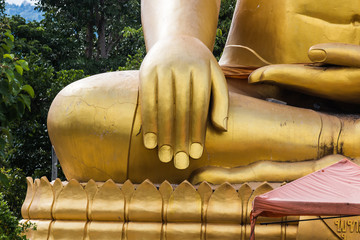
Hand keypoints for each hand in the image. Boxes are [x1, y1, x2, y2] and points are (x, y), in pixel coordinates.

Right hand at [139, 36, 227, 168]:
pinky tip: (150, 142)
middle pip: (181, 110)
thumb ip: (221, 101)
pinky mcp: (145, 72)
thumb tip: (221, 129)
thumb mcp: (216, 77)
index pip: (199, 107)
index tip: (196, 154)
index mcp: (201, 70)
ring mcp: (162, 69)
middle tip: (179, 162)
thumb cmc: (200, 65)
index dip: (198, 132)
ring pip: (163, 108)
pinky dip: (148, 123)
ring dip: (164, 136)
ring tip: (165, 157)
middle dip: (180, 138)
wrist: (177, 39)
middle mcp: (181, 68)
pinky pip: (146, 102)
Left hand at [249, 43, 359, 103]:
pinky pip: (304, 90)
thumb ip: (340, 55)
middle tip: (249, 79)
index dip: (267, 75)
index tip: (250, 76)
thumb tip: (311, 52)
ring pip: (294, 89)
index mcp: (323, 81)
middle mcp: (319, 90)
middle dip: (268, 81)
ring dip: (277, 84)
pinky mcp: (330, 93)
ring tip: (262, 81)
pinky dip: (291, 86)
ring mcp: (324, 93)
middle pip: (286, 84)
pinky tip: (284, 87)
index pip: (287, 77)